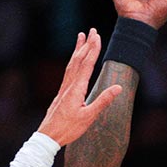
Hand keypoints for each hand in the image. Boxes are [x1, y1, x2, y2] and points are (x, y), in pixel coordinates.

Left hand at [36, 29, 122, 145]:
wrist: (48, 136)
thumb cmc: (68, 129)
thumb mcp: (88, 117)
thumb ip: (103, 101)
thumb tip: (118, 88)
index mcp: (76, 89)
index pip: (87, 65)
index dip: (93, 50)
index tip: (97, 36)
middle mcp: (69, 85)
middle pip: (78, 60)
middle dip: (86, 44)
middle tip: (92, 30)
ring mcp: (64, 88)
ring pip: (71, 64)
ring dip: (78, 49)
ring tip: (81, 37)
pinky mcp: (61, 92)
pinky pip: (68, 71)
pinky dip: (73, 60)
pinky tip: (74, 59)